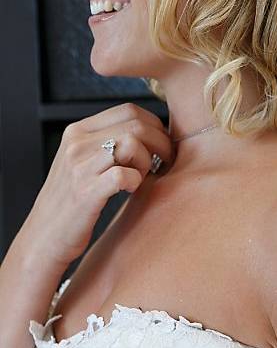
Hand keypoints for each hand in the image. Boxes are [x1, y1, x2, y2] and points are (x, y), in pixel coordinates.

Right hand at [23, 103, 172, 268]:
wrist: (43, 237)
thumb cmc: (73, 201)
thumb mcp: (85, 162)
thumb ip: (110, 143)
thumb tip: (154, 133)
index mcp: (78, 131)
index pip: (129, 110)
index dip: (156, 127)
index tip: (161, 147)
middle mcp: (76, 143)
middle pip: (137, 125)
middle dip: (161, 144)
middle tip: (162, 164)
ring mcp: (79, 167)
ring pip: (132, 144)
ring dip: (147, 162)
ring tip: (140, 177)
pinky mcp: (85, 192)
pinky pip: (124, 175)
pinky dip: (136, 182)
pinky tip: (130, 190)